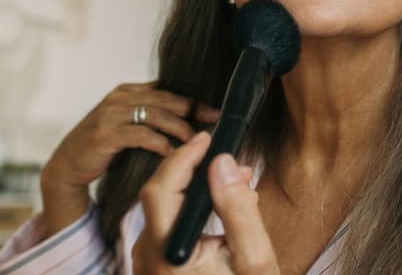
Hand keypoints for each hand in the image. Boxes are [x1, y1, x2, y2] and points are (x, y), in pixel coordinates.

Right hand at [40, 82, 219, 237]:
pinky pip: (139, 134)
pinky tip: (170, 151)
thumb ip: (154, 117)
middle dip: (194, 110)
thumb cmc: (105, 146)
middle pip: (166, 99)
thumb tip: (191, 121)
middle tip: (215, 120)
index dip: (193, 100)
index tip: (215, 111)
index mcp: (129, 91)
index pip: (168, 90)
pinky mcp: (104, 134)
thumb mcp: (130, 125)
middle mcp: (120, 97)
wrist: (68, 164)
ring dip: (179, 127)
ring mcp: (110, 114)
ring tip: (196, 140)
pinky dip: (158, 142)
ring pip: (155, 114)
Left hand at [133, 132, 280, 274]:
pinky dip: (190, 207)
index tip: (208, 139)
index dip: (182, 158)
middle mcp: (148, 260)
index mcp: (168, 257)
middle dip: (193, 168)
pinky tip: (221, 207)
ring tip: (235, 182)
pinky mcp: (153, 266)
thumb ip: (238, 210)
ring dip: (194, 187)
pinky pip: (166, 224)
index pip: (160, 191)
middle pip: (158, 195)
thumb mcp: (255, 259)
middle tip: (231, 159)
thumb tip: (223, 163)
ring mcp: (147, 264)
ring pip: (162, 208)